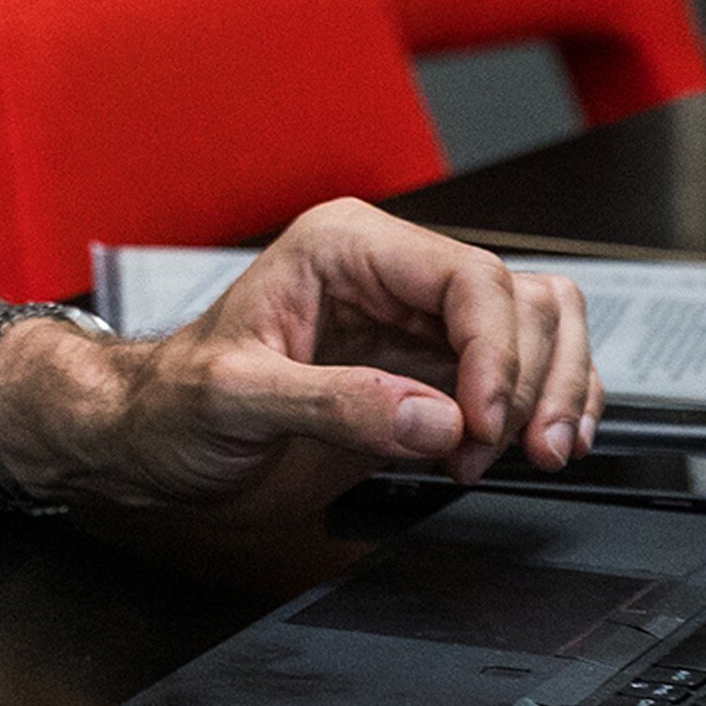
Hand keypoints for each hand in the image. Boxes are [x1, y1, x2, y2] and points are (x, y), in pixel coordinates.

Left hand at [11, 200, 601, 520]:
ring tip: (518, 457)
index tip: (484, 423)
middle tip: (500, 453)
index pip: (466, 279)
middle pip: (520, 303)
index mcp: (343, 248)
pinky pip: (525, 375)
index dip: (498, 352)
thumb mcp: (233, 400)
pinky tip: (526, 452)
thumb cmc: (172, 406)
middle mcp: (391, 275)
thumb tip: (434, 418)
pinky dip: (546, 410)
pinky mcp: (432, 377)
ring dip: (552, 394)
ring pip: (540, 331)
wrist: (152, 445)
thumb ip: (332, 404)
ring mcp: (418, 325)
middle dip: (529, 382)